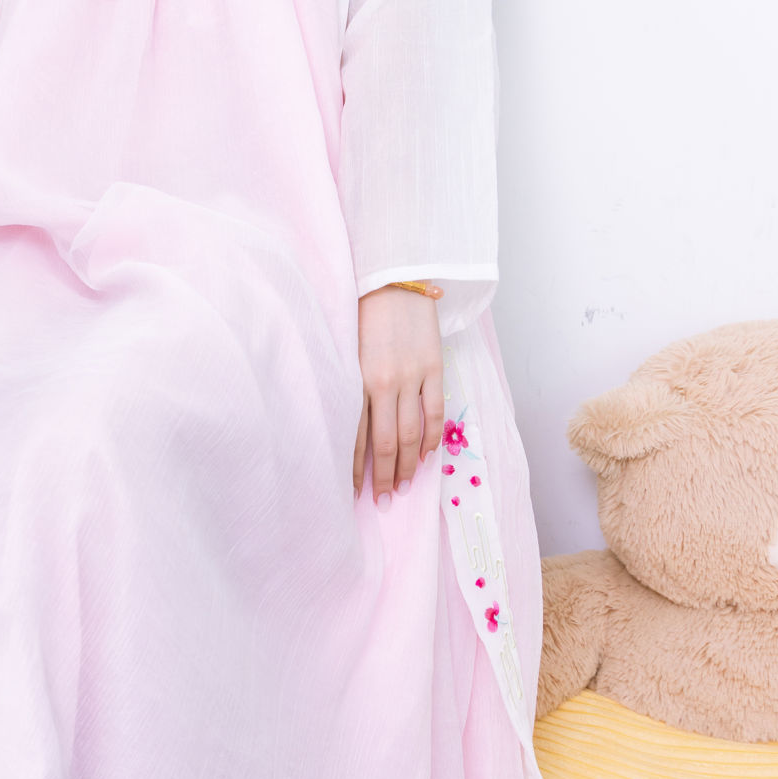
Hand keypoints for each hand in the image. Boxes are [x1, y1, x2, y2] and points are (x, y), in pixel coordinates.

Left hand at [353, 286, 443, 501]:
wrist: (394, 276)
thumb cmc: (361, 312)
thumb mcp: (344, 349)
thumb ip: (347, 385)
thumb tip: (343, 426)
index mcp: (355, 379)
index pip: (353, 436)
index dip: (354, 468)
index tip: (352, 492)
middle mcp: (383, 382)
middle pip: (382, 444)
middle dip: (381, 476)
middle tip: (381, 501)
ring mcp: (411, 376)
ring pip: (409, 435)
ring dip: (405, 466)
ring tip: (402, 487)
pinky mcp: (433, 368)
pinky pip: (434, 413)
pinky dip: (430, 439)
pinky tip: (424, 457)